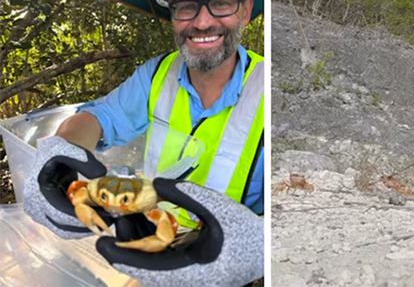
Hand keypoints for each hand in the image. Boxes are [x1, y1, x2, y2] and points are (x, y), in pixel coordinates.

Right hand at [22, 135, 115, 238]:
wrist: (53, 156)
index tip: (104, 216)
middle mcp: (35, 207)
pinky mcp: (50, 217)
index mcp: (37, 192)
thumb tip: (101, 175)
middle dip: (88, 225)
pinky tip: (99, 218)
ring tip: (107, 220)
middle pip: (63, 226)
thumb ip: (85, 162)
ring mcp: (41, 215)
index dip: (83, 217)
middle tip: (111, 221)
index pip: (60, 212)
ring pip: (65, 230)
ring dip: (86, 228)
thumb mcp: (71, 150)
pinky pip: (67, 227)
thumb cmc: (60, 153)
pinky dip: (83, 225)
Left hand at [96, 178, 263, 286]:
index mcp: (185, 271)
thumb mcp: (217, 208)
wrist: (266, 250)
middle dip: (127, 242)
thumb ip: (186, 194)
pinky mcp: (188, 276)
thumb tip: (156, 183)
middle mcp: (181, 281)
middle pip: (142, 266)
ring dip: (139, 243)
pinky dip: (153, 247)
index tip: (100, 240)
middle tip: (116, 218)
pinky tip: (152, 226)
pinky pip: (162, 264)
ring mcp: (185, 281)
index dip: (117, 253)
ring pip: (150, 266)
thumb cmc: (246, 232)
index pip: (141, 265)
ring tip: (131, 217)